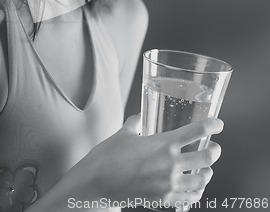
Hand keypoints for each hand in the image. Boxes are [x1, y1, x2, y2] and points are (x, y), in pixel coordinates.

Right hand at [88, 114, 222, 207]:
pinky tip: (194, 190)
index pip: (197, 131)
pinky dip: (195, 194)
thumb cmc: (109, 157)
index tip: (218, 124)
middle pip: (207, 157)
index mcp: (163, 143)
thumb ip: (134, 124)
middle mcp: (171, 163)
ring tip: (206, 170)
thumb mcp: (123, 134)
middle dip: (214, 151)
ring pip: (202, 180)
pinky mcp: (163, 199)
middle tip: (215, 148)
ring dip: (207, 173)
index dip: (212, 126)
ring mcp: (169, 184)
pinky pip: (189, 198)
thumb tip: (138, 118)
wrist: (98, 184)